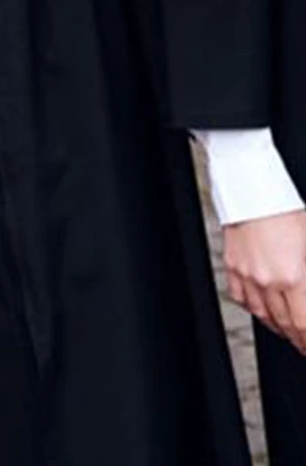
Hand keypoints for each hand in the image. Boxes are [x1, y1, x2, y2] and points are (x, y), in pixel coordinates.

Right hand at [224, 210, 305, 353]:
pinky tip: (262, 310)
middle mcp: (267, 280)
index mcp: (293, 277)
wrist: (252, 188)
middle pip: (284, 324)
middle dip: (298, 338)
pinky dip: (252, 308)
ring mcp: (246, 273)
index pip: (303, 324)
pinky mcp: (232, 264)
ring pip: (262, 314)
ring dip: (277, 327)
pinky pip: (240, 296)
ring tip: (287, 332)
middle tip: (304, 344)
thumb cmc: (285, 210)